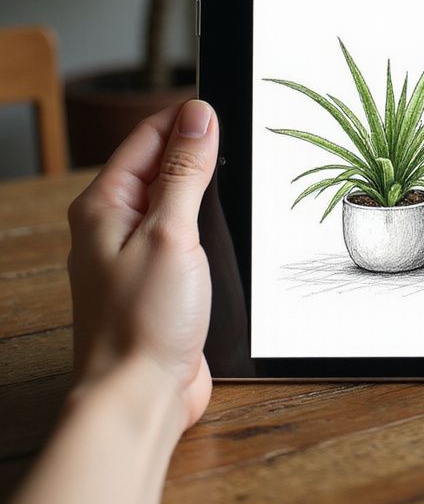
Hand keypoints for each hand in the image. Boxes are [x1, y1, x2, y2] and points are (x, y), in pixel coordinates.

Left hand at [67, 99, 218, 432]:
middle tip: (241, 142)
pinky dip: (208, 223)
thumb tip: (198, 115)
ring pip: (176, 199)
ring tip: (238, 181)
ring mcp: (136, 253)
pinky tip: (228, 228)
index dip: (186, 117)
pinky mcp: (159, 279)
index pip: (147, 137)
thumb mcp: (171, 232)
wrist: (139, 396)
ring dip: (207, 189)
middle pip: (162, 165)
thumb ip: (185, 171)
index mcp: (103, 205)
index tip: (224, 107)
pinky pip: (185, 233)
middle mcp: (113, 225)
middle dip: (201, 151)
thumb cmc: (143, 322)